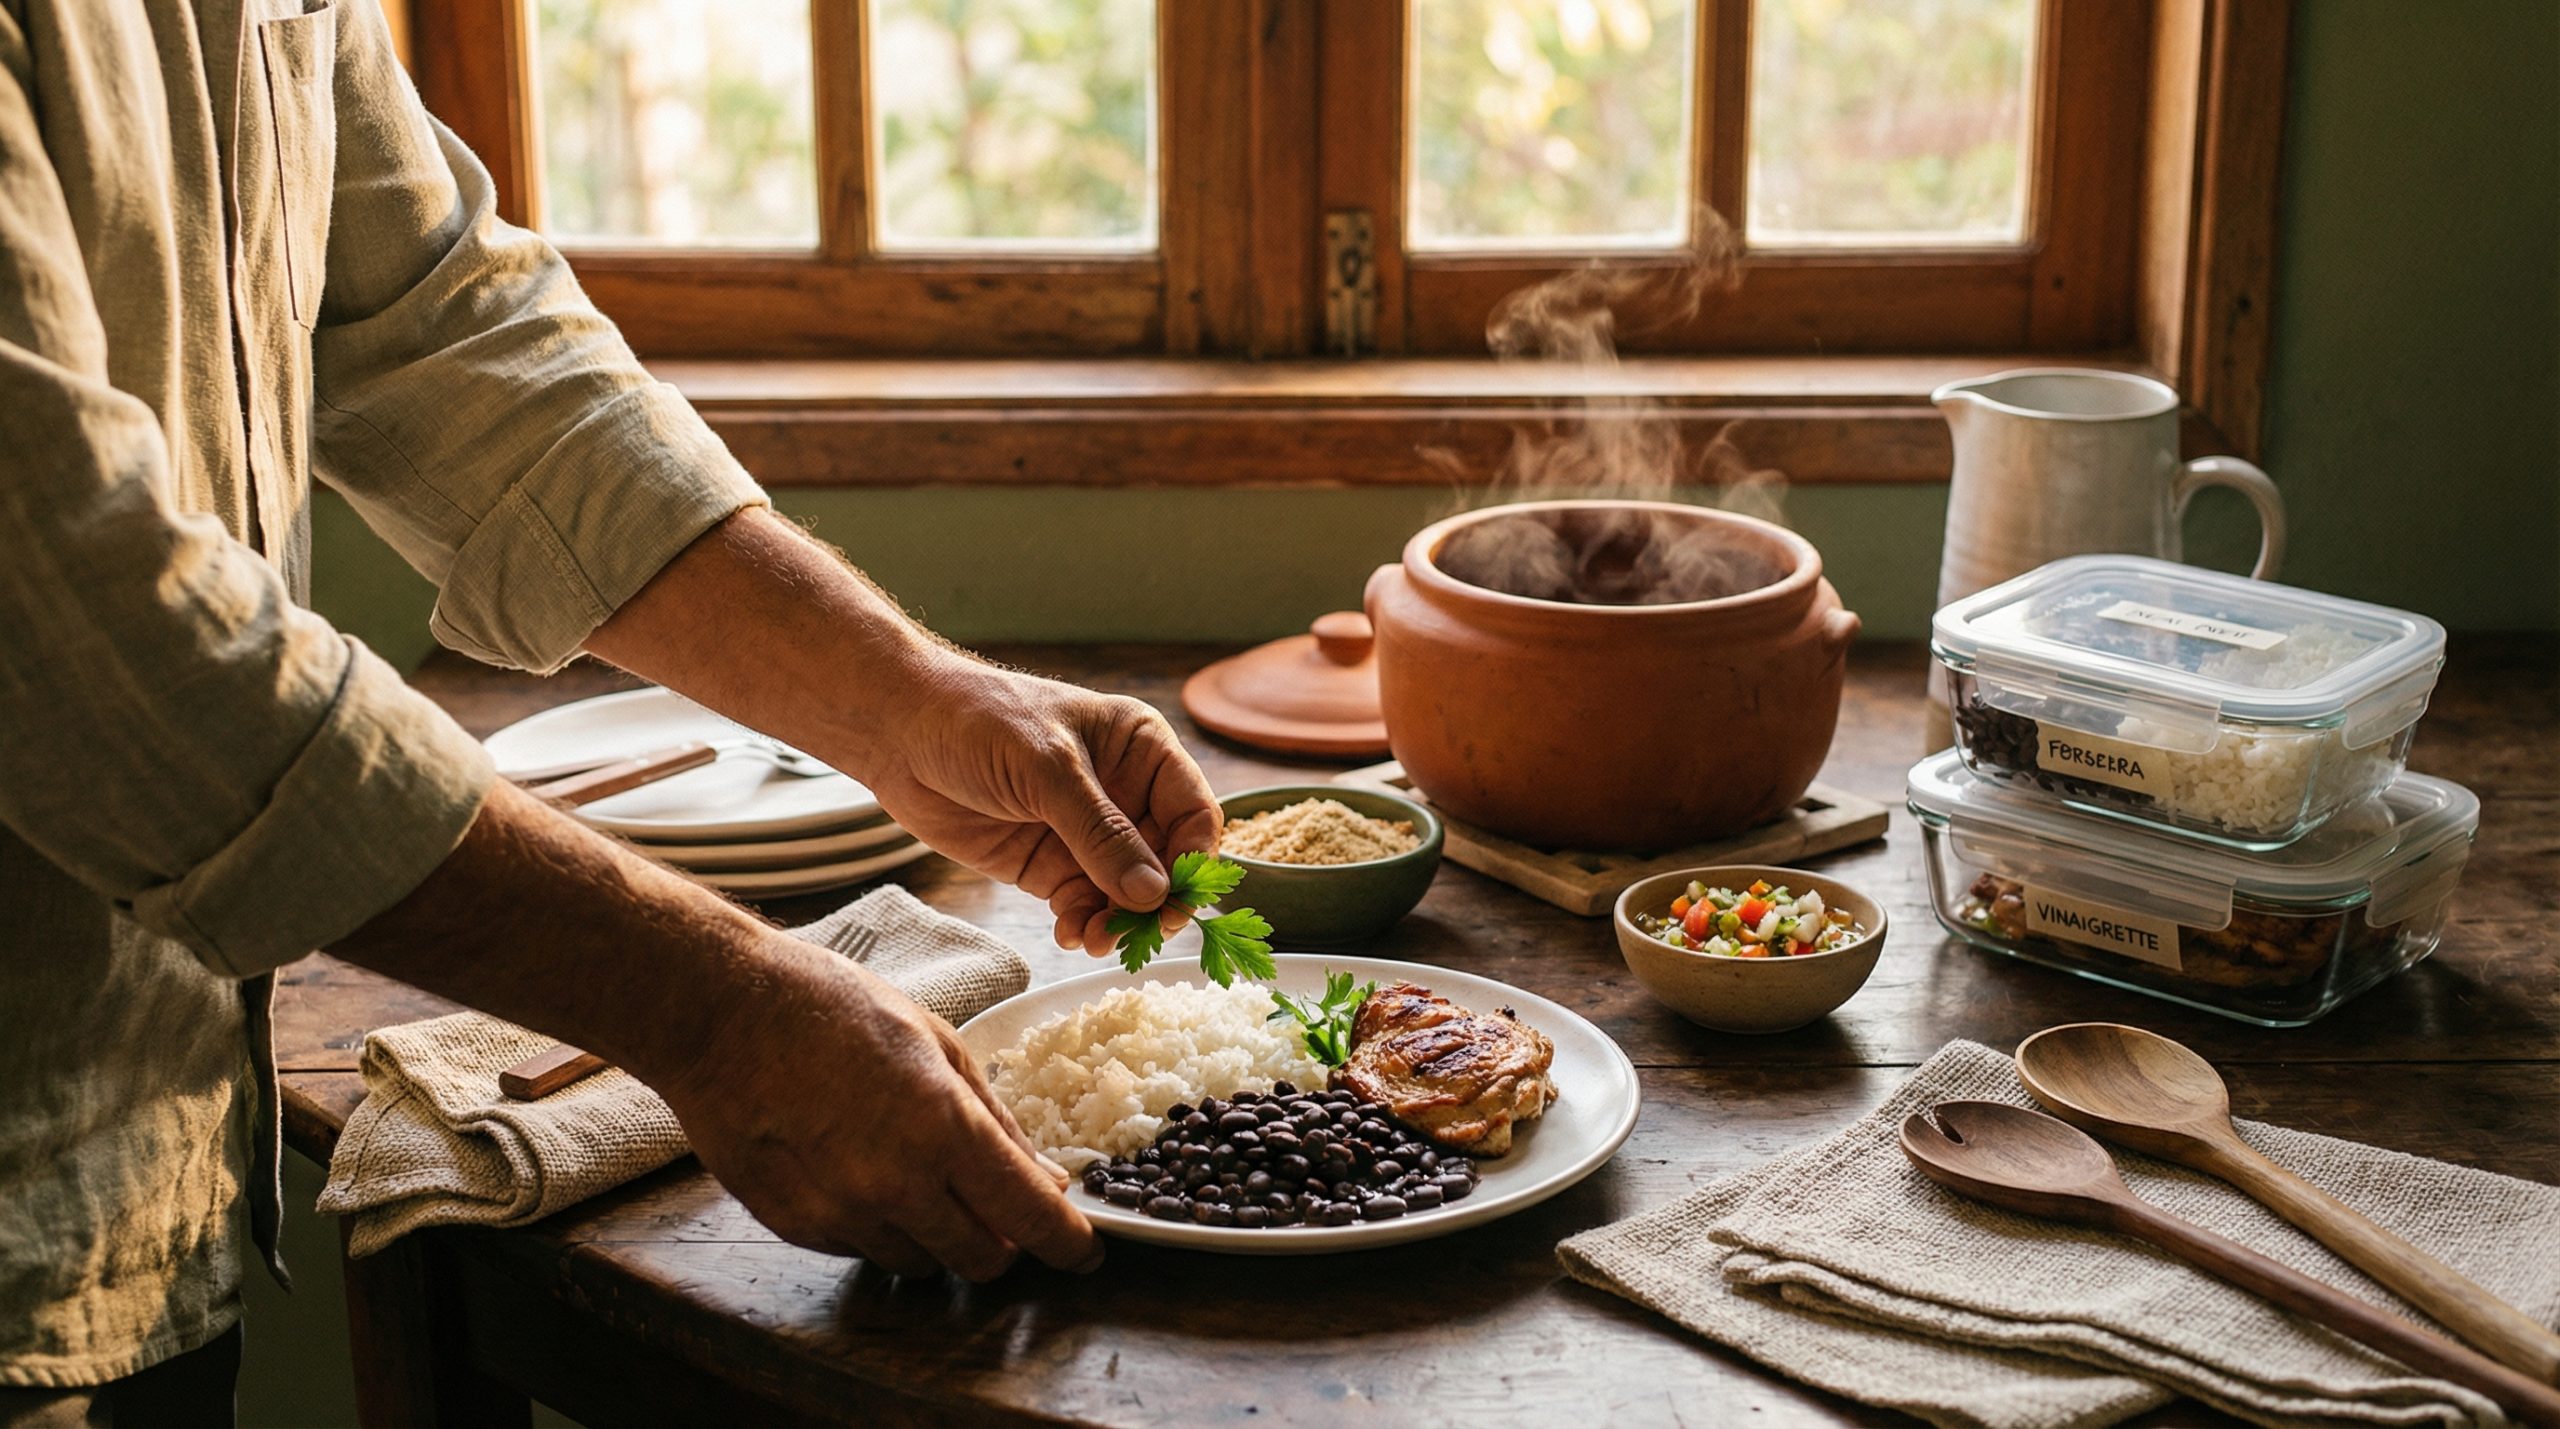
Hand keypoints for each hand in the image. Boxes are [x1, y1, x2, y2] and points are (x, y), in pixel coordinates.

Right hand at [657, 934, 1101, 1280]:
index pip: (1031, 1219)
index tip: (1084, 1252)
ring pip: (921, 1263)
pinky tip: (860, 1171)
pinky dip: (880, 1227)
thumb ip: (995, 1120)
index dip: (1069, 1246)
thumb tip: (1044, 1179)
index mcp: (943, 1128)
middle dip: (1003, 1241)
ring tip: (915, 1173)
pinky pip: (862, 1250)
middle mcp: (895, 1185)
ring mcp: (841, 1213)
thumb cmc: (833, 1008)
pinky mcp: (795, 1227)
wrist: (719, 1012)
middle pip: (981, 1260)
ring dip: (937, 1235)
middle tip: (998, 1207)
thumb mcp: (937, 1042)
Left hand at [866, 657, 1221, 954]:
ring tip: (1095, 938)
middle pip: (1165, 862)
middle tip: (1137, 934)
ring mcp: (1086, 833)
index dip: (1191, 860)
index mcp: (1141, 749)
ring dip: (1118, 921)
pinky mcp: (1050, 864)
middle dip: (1154, 902)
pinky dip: (1084, 924)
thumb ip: (1101, 833)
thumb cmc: (978, 720)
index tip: (1174, 901)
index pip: (1193, 812)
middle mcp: (1124, 793)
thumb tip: (1154, 893)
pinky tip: (1072, 933)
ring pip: (1126, 892)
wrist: (898, 732)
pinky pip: (1084, 904)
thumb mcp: (1047, 770)